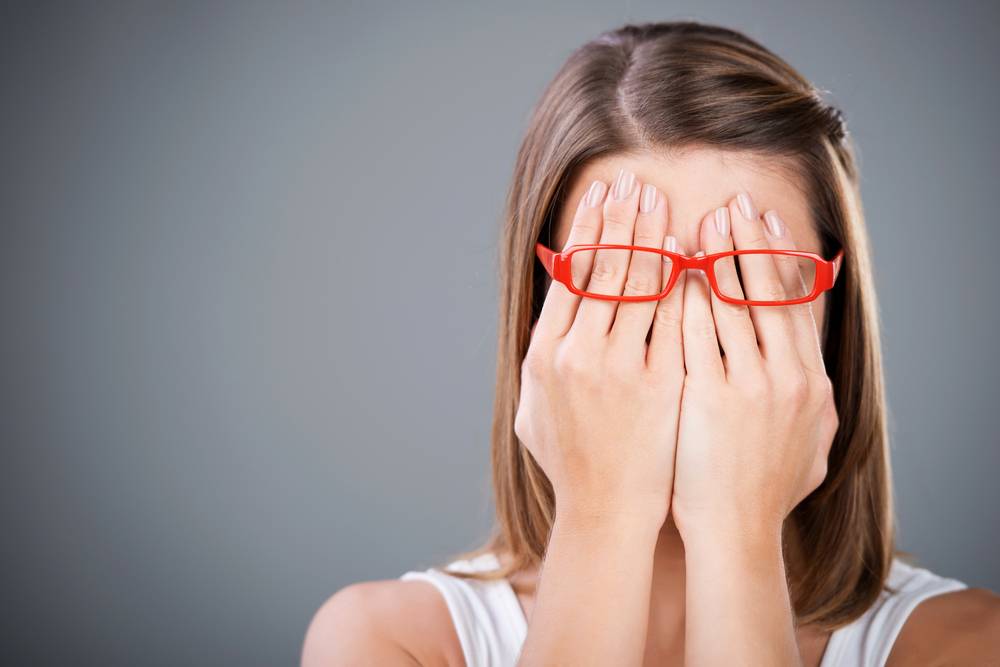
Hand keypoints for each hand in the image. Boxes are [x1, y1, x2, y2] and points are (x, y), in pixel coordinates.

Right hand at [515, 168, 685, 525]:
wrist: (607, 508)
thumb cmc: (568, 458)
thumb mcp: (533, 405)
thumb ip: (541, 354)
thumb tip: (554, 307)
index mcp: (543, 355)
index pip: (567, 274)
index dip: (586, 228)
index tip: (600, 193)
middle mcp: (577, 355)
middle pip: (601, 268)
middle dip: (619, 217)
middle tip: (633, 180)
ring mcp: (621, 368)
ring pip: (638, 284)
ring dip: (650, 236)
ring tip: (660, 201)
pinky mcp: (661, 383)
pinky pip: (673, 319)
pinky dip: (678, 280)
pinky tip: (687, 251)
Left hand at [670, 191, 839, 542]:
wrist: (734, 533)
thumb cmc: (764, 490)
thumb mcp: (808, 444)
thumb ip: (812, 403)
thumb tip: (813, 374)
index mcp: (809, 382)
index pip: (792, 302)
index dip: (777, 258)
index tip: (765, 221)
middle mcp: (784, 377)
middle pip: (763, 292)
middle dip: (746, 242)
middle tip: (732, 203)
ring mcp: (744, 385)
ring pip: (727, 303)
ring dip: (712, 257)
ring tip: (697, 220)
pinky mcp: (705, 397)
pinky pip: (690, 333)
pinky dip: (682, 298)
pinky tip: (668, 269)